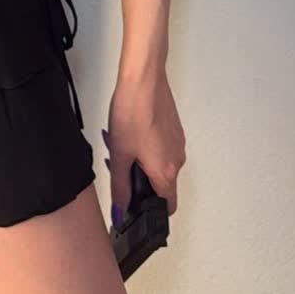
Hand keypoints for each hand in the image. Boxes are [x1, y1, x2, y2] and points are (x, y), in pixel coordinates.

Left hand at [101, 67, 185, 226]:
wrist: (143, 79)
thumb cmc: (132, 113)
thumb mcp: (119, 155)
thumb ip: (120, 188)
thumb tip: (120, 214)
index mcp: (166, 172)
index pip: (167, 208)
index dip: (150, 211)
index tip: (134, 205)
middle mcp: (177, 160)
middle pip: (161, 185)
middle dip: (138, 180)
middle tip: (117, 166)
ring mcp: (177, 143)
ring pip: (159, 164)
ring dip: (139, 161)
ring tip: (118, 144)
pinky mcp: (174, 129)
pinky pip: (161, 148)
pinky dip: (146, 147)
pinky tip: (128, 132)